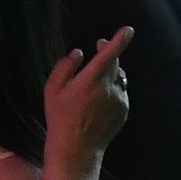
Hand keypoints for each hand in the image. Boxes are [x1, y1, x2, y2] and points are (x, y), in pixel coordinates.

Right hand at [42, 29, 134, 168]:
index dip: (119, 41)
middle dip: (109, 52)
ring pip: (119, 77)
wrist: (76, 150)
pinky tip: (98, 100)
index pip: (108, 55)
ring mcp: (119, 101)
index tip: (128, 30)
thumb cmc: (60, 118)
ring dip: (111, 71)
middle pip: (115, 63)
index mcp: (90, 81)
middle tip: (100, 45)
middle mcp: (108, 89)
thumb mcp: (52, 90)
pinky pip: (121, 92)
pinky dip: (113, 89)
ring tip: (95, 78)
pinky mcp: (124, 111)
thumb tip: (79, 53)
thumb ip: (64, 67)